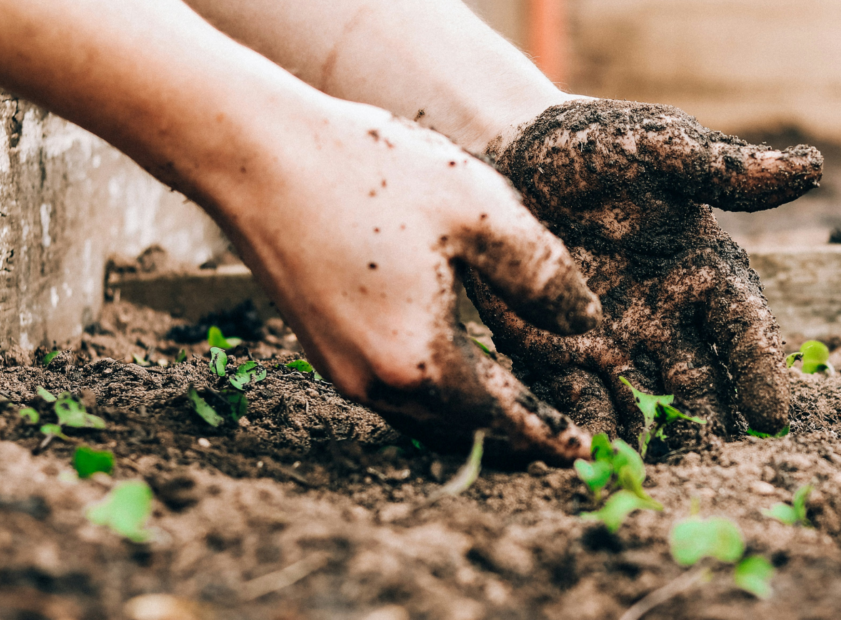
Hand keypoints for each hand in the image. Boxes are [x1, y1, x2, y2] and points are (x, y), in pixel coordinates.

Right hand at [210, 99, 600, 462]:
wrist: (256, 155)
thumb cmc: (371, 173)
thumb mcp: (482, 211)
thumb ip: (543, 274)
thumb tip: (584, 323)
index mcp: (420, 360)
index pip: (502, 418)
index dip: (547, 435)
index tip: (581, 452)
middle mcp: (374, 382)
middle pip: (461, 429)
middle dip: (513, 437)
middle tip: (557, 439)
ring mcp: (340, 368)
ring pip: (423, 416)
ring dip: (472, 418)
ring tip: (515, 409)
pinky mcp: (320, 346)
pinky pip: (393, 391)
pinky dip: (435, 393)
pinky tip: (456, 367)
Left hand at [466, 99, 821, 447]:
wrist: (506, 151)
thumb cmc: (594, 144)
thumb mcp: (658, 147)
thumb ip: (723, 169)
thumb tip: (811, 167)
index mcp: (704, 271)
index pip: (742, 328)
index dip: (759, 370)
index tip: (772, 416)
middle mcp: (667, 317)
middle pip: (700, 382)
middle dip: (710, 423)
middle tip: (719, 464)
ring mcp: (614, 342)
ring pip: (644, 403)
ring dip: (653, 438)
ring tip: (657, 474)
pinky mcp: (557, 354)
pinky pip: (577, 400)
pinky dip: (587, 429)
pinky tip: (590, 456)